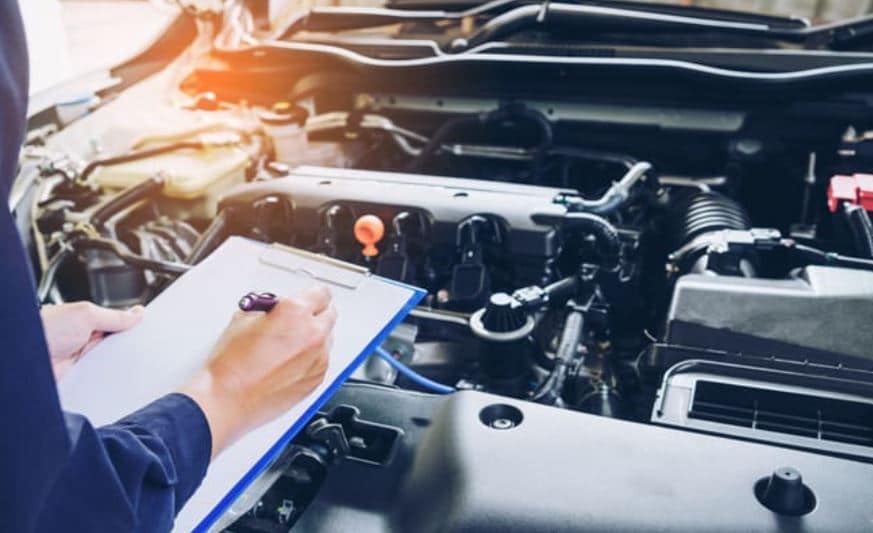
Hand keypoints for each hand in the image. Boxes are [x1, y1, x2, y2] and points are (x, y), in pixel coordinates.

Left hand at [41, 302, 144, 380]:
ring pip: (113, 361)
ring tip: (128, 361)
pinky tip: (117, 375)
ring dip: (119, 363)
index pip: (118, 323)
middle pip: (118, 343)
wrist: (24, 360)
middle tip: (142, 346)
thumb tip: (137, 313)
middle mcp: (86, 340)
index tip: (151, 329)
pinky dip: (109, 377)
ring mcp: (85, 359)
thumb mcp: (85, 314)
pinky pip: (102, 377)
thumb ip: (114, 316)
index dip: (134, 326)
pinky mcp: (83, 376)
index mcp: (88, 321)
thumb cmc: (44, 330)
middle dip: (129, 346)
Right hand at [180, 286, 335, 457]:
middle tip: (297, 320)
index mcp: (295, 313)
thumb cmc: (231, 365)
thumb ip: (270, 309)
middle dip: (314, 314)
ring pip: (327, 338)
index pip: (321, 293)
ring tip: (287, 346)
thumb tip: (277, 309)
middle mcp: (313, 334)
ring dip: (314, 337)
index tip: (310, 298)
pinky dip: (312, 358)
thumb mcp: (243, 319)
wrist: (227, 400)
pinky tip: (288, 362)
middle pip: (329, 314)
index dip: (312, 295)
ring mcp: (318, 358)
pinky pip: (322, 360)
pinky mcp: (317, 379)